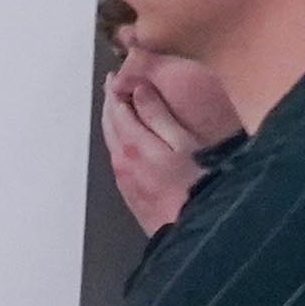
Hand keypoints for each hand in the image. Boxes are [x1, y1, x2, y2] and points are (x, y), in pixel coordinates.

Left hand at [104, 70, 219, 234]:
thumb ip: (159, 115)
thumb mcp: (184, 143)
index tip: (115, 75)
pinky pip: (117, 158)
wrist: (190, 230)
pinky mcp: (129, 192)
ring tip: (116, 107)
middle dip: (110, 103)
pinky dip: (117, 140)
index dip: (116, 90)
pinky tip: (125, 139)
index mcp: (132, 143)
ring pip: (111, 142)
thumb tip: (139, 90)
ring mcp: (122, 178)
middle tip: (111, 86)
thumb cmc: (195, 184)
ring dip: (111, 121)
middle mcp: (121, 160)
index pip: (117, 109)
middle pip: (109, 124)